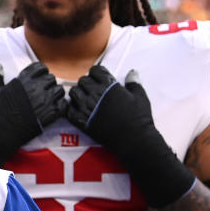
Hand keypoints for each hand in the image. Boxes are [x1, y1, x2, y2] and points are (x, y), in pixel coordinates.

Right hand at [0, 61, 65, 166]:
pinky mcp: (50, 116)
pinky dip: (60, 106)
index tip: (36, 79)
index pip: (40, 68)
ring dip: (55, 94)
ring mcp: (45, 102)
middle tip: (40, 91)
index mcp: (23, 80)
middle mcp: (36, 89)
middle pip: (51, 79)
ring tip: (48, 100)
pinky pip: (63, 105)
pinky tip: (52, 109)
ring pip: (60, 91)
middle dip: (47, 83)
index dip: (39, 72)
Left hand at [66, 66, 194, 208]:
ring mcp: (87, 107)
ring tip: (85, 100)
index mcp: (109, 85)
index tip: (99, 80)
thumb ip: (133, 83)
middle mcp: (96, 94)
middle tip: (92, 91)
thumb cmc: (139, 118)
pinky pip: (68, 110)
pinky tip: (79, 111)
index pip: (95, 71)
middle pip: (82, 81)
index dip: (97, 74)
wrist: (133, 139)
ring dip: (78, 95)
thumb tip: (132, 72)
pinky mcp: (82, 121)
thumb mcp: (140, 97)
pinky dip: (71, 109)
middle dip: (87, 84)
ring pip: (73, 93)